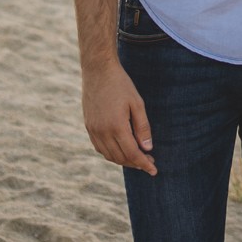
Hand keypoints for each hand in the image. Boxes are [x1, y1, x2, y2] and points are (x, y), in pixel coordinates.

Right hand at [82, 60, 155, 174]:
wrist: (97, 70)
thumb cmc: (120, 84)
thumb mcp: (137, 103)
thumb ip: (142, 127)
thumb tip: (148, 149)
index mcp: (116, 126)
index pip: (132, 154)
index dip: (144, 164)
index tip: (154, 171)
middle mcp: (102, 132)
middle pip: (120, 157)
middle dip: (135, 163)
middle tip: (149, 162)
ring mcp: (93, 130)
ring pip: (108, 155)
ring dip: (123, 160)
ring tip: (136, 158)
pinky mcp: (88, 126)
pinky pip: (99, 147)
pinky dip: (110, 153)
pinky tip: (120, 150)